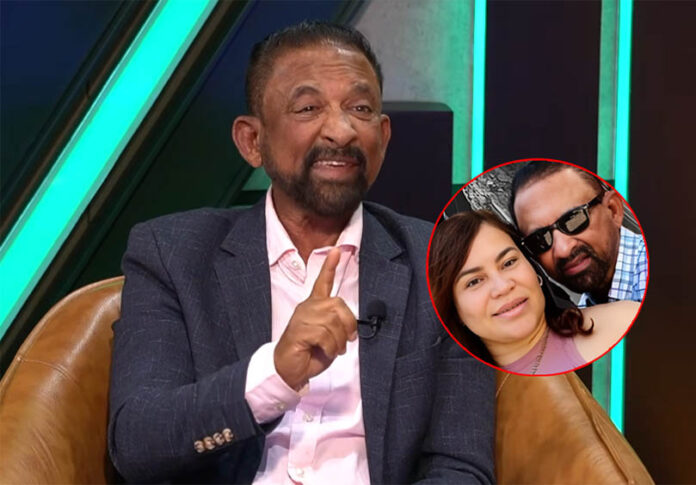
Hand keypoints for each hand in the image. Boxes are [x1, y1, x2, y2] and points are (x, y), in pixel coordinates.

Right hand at [274, 247, 357, 390]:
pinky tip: (324, 351)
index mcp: (314, 306)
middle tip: (346, 341)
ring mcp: (302, 318)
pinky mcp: (299, 330)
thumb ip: (339, 326)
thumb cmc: (309, 353)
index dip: (329, 266)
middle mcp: (307, 307)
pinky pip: (325, 334)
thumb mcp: (330, 338)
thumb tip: (351, 328)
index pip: (322, 282)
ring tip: (333, 349)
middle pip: (337, 305)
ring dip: (339, 341)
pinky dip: (331, 347)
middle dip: (348, 325)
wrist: (289, 370)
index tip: (335, 251)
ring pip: (332, 322)